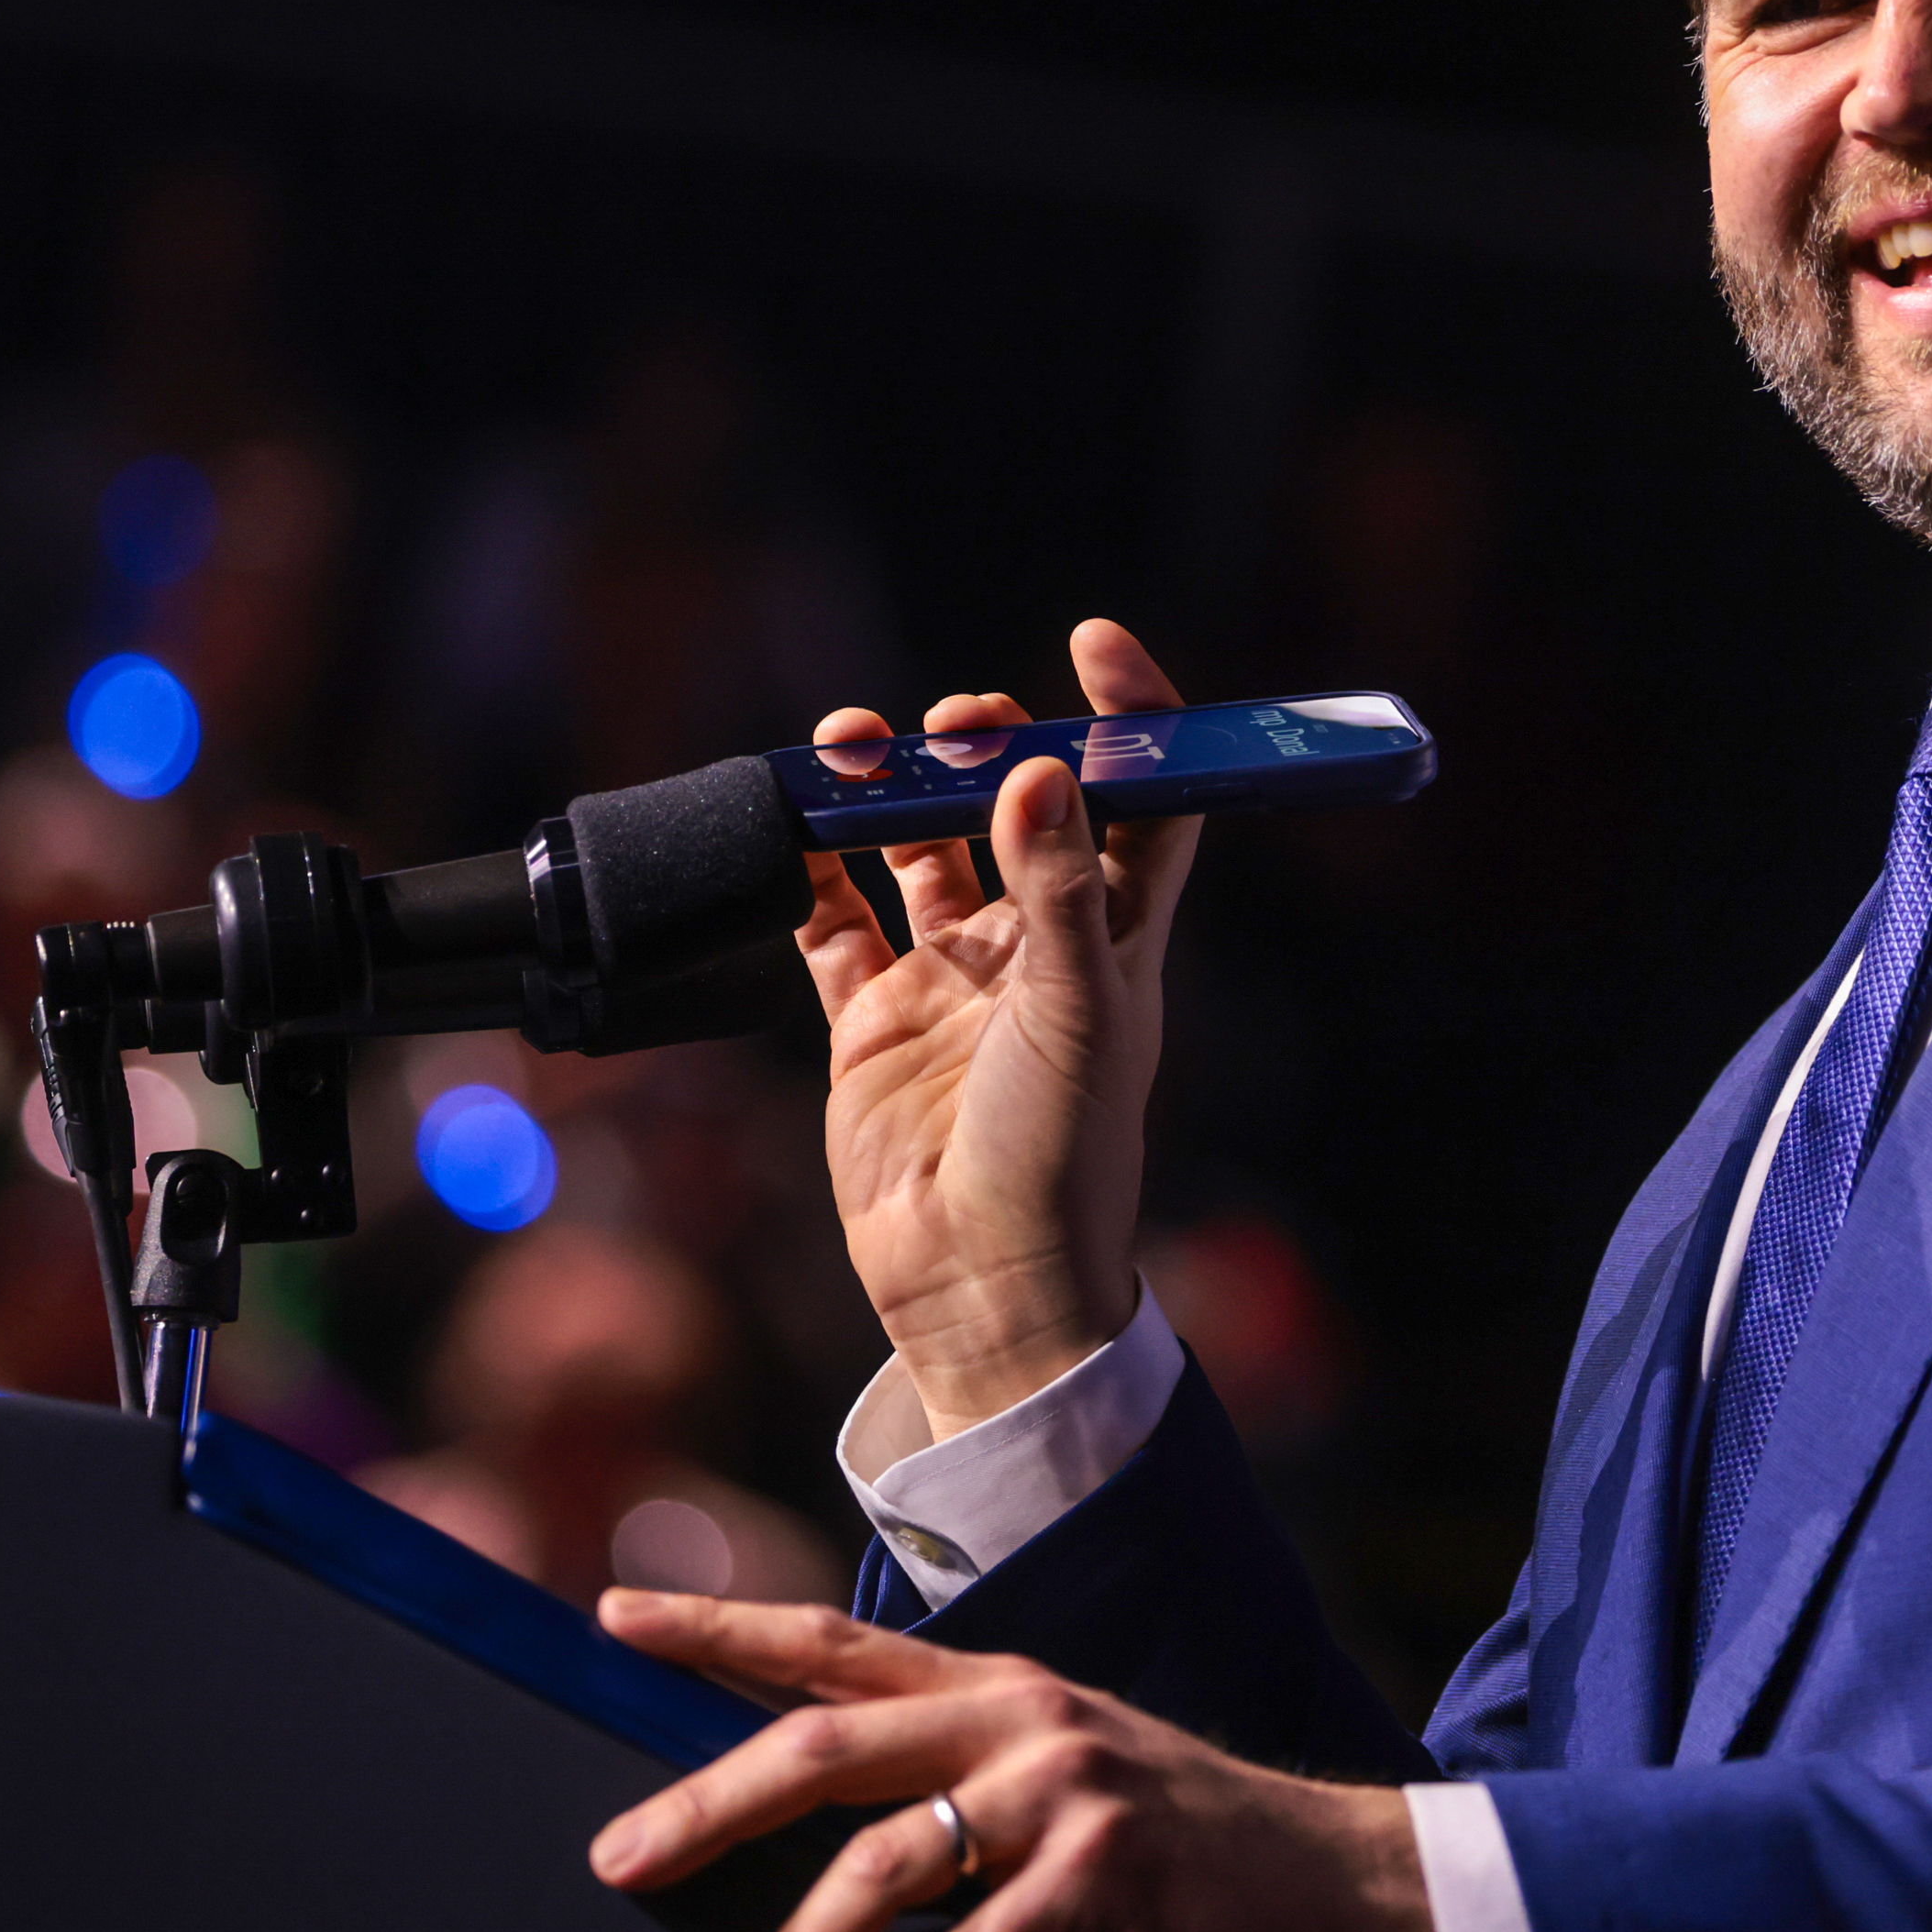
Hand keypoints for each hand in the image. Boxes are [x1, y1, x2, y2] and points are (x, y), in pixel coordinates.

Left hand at [587, 1591, 1442, 1931]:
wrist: (1341, 1882)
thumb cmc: (1182, 1850)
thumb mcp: (1059, 1784)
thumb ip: (950, 1786)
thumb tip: (818, 1832)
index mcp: (999, 1688)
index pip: (831, 1642)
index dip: (720, 1623)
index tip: (614, 1612)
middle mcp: (1022, 1716)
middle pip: (828, 1743)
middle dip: (708, 1802)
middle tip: (616, 1857)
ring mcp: (1066, 1787)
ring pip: (886, 1863)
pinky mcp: (1107, 1869)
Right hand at [802, 620, 1198, 1435]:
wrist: (983, 1286)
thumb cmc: (1063, 1159)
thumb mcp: (1078, 1014)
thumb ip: (1060, 892)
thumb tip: (1041, 769)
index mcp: (1116, 936)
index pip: (1145, 798)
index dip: (1134, 718)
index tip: (1095, 645)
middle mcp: (1034, 945)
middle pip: (1014, 805)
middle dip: (984, 743)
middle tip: (952, 720)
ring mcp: (948, 979)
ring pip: (914, 849)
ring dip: (888, 791)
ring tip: (852, 748)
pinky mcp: (870, 1019)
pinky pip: (831, 921)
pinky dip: (806, 867)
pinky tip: (786, 825)